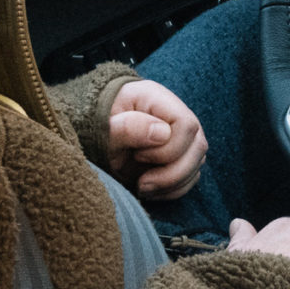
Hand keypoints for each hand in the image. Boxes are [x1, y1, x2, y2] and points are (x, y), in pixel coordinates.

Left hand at [104, 79, 206, 200]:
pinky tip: (150, 189)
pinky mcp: (180, 155)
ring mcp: (181, 136)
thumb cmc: (95, 129)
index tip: (138, 156)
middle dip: (171, 173)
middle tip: (141, 182)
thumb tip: (163, 133)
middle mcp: (175, 114)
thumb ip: (127, 127)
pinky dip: (172, 190)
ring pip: (197, 164)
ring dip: (171, 184)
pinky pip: (191, 177)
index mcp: (156, 98)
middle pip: (198, 146)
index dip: (168, 148)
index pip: (186, 124)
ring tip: (142, 187)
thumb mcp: (103, 129)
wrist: (91, 137)